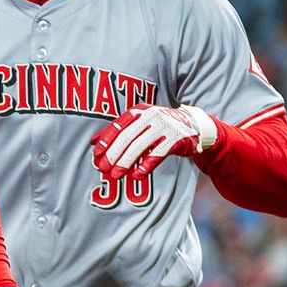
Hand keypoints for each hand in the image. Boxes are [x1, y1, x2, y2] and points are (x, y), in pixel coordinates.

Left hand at [90, 104, 216, 181]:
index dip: (106, 140)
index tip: (96, 154)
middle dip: (113, 154)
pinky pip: (158, 153)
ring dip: (126, 162)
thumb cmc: (160, 125)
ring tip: (115, 175)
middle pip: (127, 137)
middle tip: (102, 168)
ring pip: (140, 146)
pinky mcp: (176, 139)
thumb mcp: (139, 123)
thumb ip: (118, 131)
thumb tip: (92, 142)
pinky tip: (137, 175)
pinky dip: (146, 165)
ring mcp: (165, 126)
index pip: (118, 126)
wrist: (194, 125)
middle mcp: (151, 116)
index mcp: (139, 111)